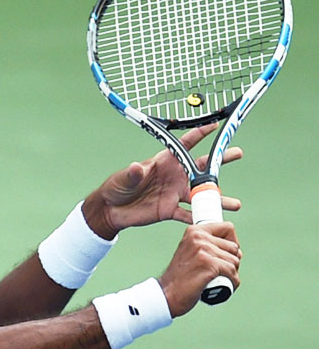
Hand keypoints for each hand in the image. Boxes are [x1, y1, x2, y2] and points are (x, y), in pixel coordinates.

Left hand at [81, 125, 242, 239]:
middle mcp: (173, 176)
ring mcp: (173, 194)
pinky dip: (199, 218)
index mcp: (164, 161)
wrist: (111, 210)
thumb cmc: (116, 187)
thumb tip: (137, 168)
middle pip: (201, 167)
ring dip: (216, 199)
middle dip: (219, 161)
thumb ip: (134, 173)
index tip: (216, 126)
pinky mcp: (169, 210)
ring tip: (235, 205)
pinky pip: (188, 215)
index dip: (200, 134)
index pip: (185, 145)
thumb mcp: (124, 177)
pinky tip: (212, 222)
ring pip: (200, 195)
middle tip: (237, 153)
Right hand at [158, 222, 241, 316]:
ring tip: (220, 279)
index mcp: (194, 231)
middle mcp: (198, 237)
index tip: (225, 255)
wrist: (167, 293)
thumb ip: (208, 245)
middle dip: (232, 261)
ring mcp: (203, 250)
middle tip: (220, 271)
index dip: (232, 243)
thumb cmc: (180, 277)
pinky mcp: (208, 264)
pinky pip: (232, 272)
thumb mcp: (191, 252)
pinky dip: (232, 282)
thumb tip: (236, 250)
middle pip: (234, 247)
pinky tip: (225, 286)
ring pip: (234, 261)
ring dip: (232, 274)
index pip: (228, 228)